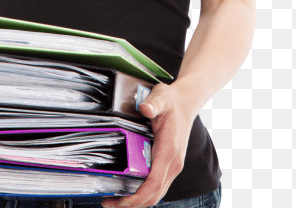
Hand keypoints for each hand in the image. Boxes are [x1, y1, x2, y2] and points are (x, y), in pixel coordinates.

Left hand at [101, 83, 196, 207]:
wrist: (186, 102)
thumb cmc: (172, 101)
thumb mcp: (162, 98)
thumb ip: (153, 104)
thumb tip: (144, 108)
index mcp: (169, 151)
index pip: (153, 183)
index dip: (136, 197)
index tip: (120, 201)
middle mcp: (173, 163)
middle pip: (154, 195)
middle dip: (132, 204)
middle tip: (109, 203)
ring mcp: (172, 166)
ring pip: (156, 193)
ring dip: (137, 201)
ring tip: (115, 200)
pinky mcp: (169, 165)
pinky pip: (157, 186)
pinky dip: (143, 193)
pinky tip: (128, 189)